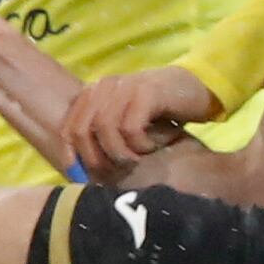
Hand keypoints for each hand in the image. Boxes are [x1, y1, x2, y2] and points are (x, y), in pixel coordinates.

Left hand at [62, 66, 220, 182]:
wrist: (194, 89)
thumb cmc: (158, 114)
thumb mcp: (125, 124)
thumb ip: (104, 139)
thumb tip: (83, 173)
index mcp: (94, 93)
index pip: (69, 127)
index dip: (71, 155)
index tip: (81, 177)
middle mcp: (104, 86)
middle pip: (82, 130)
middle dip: (96, 159)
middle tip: (116, 172)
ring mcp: (124, 86)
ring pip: (105, 129)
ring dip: (120, 153)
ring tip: (137, 160)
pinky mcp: (146, 92)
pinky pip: (131, 128)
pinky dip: (140, 145)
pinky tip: (153, 146)